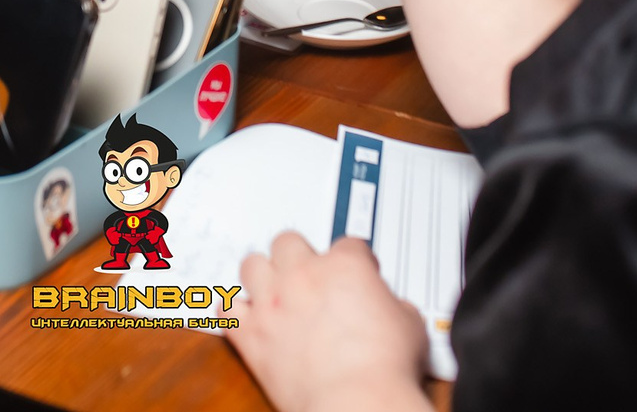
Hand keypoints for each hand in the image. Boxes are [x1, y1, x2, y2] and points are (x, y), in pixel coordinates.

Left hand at [230, 232, 430, 411]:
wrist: (356, 402)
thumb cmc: (383, 368)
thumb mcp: (410, 325)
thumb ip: (394, 306)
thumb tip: (392, 311)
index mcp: (345, 267)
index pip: (347, 244)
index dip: (353, 259)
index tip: (356, 272)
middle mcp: (303, 276)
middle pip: (288, 241)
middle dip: (298, 255)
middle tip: (307, 275)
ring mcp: (273, 302)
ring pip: (250, 264)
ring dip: (260, 275)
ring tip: (270, 290)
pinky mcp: (251, 334)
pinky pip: (225, 310)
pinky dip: (232, 312)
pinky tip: (241, 317)